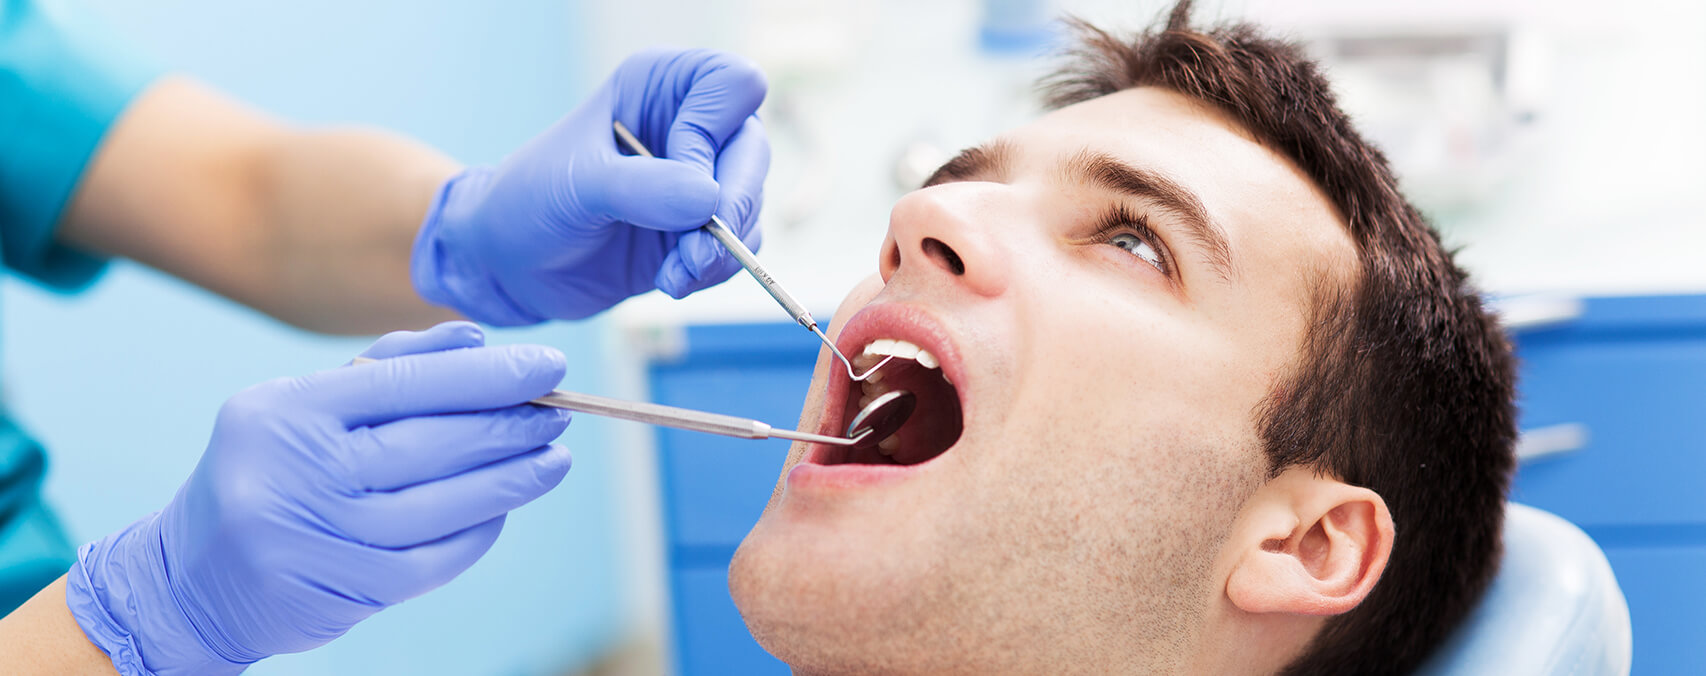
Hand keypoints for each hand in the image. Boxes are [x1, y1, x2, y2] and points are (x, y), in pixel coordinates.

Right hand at [65, 322, 571, 673]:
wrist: (192, 577)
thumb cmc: (271, 470)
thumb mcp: (305, 403)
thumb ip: (389, 365)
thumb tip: (474, 336)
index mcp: (286, 411)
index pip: (407, 383)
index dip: (488, 375)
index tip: (549, 363)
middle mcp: (298, 473)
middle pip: (432, 443)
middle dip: (510, 425)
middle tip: (560, 410)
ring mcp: (320, 537)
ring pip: (444, 504)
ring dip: (512, 480)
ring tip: (553, 457)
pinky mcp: (344, 590)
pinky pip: (437, 557)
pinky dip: (480, 529)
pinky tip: (506, 506)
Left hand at [413, 47, 770, 324]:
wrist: (511, 264)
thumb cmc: (530, 201)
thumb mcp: (577, 185)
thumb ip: (642, 188)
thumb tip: (709, 202)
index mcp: (662, 86)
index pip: (733, 86)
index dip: (712, 135)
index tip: (677, 179)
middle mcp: (691, 125)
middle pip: (754, 151)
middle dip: (731, 207)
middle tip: (695, 253)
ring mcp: (701, 179)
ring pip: (752, 205)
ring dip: (721, 250)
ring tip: (674, 274)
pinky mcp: (702, 230)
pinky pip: (741, 246)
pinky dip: (715, 270)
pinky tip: (672, 281)